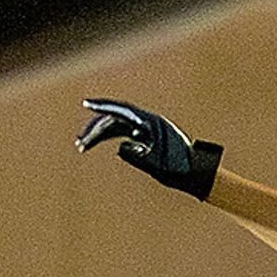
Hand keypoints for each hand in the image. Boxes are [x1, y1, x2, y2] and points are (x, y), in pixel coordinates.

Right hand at [76, 98, 221, 198]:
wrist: (196, 173)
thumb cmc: (180, 170)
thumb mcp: (158, 166)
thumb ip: (138, 156)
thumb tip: (120, 147)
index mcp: (154, 124)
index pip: (124, 110)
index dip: (104, 106)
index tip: (86, 103)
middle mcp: (148, 123)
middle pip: (115, 119)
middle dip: (95, 130)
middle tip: (80, 143)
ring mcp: (145, 129)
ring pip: (115, 126)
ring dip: (98, 134)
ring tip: (81, 146)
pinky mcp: (144, 137)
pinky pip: (120, 132)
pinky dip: (106, 137)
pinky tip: (92, 144)